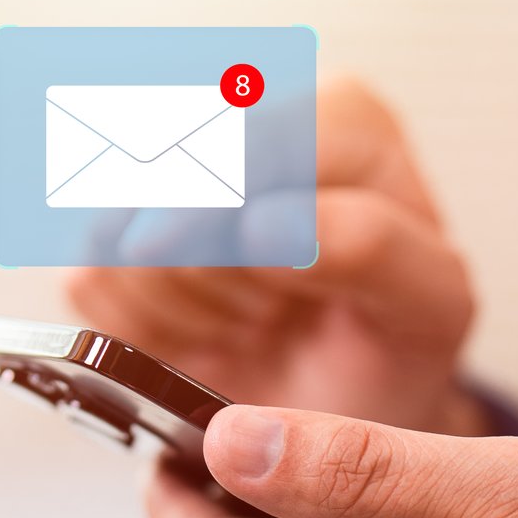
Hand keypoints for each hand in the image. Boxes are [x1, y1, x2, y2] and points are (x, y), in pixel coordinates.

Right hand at [64, 78, 487, 435]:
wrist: (338, 402)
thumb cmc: (392, 344)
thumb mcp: (429, 306)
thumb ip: (374, 250)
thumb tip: (262, 222)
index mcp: (342, 115)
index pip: (248, 138)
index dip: (231, 213)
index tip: (256, 289)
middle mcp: (246, 117)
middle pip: (166, 182)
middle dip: (218, 274)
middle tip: (275, 315)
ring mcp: (167, 169)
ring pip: (116, 232)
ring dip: (183, 308)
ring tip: (248, 322)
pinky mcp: (110, 229)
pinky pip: (88, 281)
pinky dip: (142, 330)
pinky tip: (199, 332)